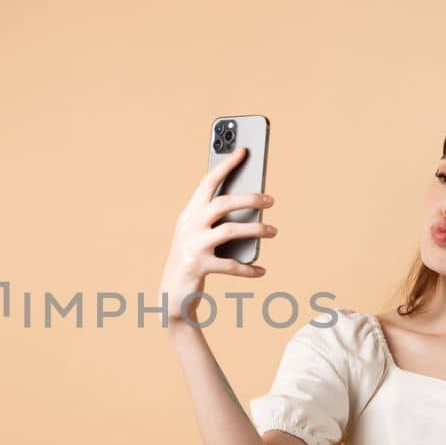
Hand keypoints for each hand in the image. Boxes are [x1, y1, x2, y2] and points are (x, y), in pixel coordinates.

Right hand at [158, 147, 276, 325]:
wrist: (172, 294)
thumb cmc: (192, 259)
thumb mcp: (200, 236)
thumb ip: (218, 221)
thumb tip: (253, 207)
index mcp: (189, 214)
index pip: (208, 183)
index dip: (225, 165)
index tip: (244, 150)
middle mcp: (188, 226)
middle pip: (222, 203)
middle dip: (250, 198)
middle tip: (271, 200)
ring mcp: (192, 246)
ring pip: (230, 230)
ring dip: (256, 230)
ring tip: (273, 231)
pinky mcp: (197, 266)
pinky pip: (230, 265)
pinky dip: (248, 268)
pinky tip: (261, 270)